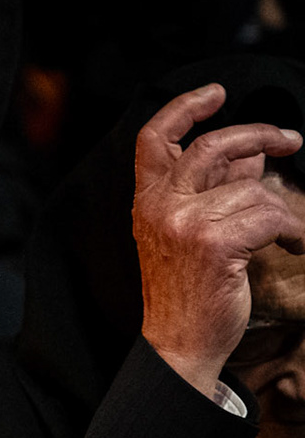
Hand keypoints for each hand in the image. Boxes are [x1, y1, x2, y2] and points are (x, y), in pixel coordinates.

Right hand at [134, 84, 304, 395]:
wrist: (177, 344)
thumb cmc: (185, 292)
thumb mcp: (187, 234)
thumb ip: (212, 190)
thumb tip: (249, 156)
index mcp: (147, 203)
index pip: (155, 138)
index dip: (186, 107)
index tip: (219, 93)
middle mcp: (161, 207)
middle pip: (212, 145)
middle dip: (258, 134)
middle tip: (290, 140)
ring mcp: (186, 223)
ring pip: (251, 188)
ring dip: (281, 210)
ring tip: (288, 235)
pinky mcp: (216, 243)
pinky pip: (270, 216)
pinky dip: (293, 232)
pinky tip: (294, 247)